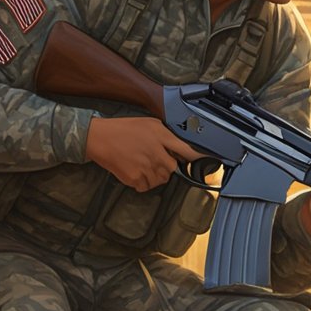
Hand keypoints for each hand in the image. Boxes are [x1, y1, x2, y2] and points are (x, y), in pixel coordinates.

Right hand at [84, 116, 201, 191]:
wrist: (99, 137)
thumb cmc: (124, 128)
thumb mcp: (150, 123)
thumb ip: (167, 135)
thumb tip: (180, 147)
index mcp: (161, 136)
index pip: (187, 150)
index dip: (200, 158)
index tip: (212, 163)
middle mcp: (156, 152)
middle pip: (173, 168)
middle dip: (167, 166)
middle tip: (154, 159)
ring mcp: (145, 167)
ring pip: (161, 179)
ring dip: (155, 175)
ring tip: (142, 163)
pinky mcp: (134, 178)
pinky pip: (146, 186)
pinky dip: (143, 182)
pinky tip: (135, 170)